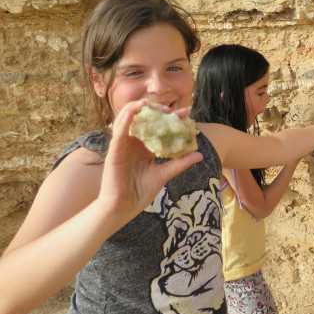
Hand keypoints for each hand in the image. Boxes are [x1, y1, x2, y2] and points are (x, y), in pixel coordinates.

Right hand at [97, 100, 202, 219]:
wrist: (122, 209)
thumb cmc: (139, 193)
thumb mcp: (164, 175)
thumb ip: (180, 164)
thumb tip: (200, 154)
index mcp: (144, 147)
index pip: (159, 127)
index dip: (171, 117)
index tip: (187, 113)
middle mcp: (133, 143)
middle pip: (145, 119)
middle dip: (159, 110)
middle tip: (174, 110)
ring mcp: (123, 145)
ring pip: (128, 118)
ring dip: (141, 108)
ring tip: (155, 104)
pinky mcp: (114, 150)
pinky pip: (119, 130)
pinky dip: (126, 118)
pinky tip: (136, 110)